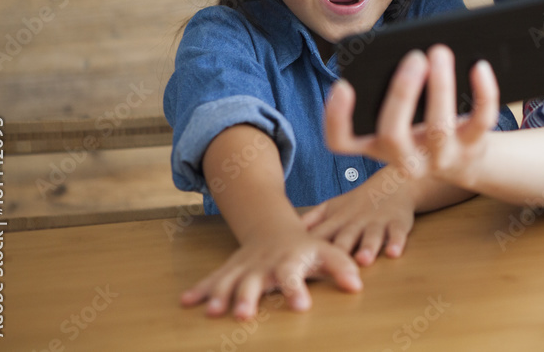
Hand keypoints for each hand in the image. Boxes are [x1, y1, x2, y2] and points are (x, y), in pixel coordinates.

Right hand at [179, 215, 361, 319]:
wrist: (274, 228)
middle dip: (248, 297)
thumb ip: (342, 267)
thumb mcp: (327, 251)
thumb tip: (357, 286)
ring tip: (213, 312)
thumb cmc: (306, 246)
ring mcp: (245, 267)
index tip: (300, 306)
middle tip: (245, 315)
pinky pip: (213, 279)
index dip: (297, 290)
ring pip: (230, 281)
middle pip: (255, 281)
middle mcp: (264, 264)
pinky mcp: (230, 270)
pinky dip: (200, 290)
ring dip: (220, 295)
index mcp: (290, 260)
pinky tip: (186, 302)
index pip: (294, 276)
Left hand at [298, 169, 417, 265]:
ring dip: (368, 248)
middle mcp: (356, 222)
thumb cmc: (358, 203)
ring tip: (363, 260)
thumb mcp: (332, 208)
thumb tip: (282, 232)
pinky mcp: (397, 223)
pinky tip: (393, 252)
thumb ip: (312, 221)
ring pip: (372, 236)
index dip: (310, 248)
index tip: (299, 263)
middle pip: (346, 237)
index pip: (322, 236)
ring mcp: (377, 222)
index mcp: (338, 221)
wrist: (392, 184)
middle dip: (340, 250)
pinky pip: (398, 233)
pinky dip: (396, 242)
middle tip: (333, 264)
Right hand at [326, 45, 499, 189]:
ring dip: (440, 87)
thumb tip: (405, 52)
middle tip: (415, 57)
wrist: (463, 158)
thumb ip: (390, 87)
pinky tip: (480, 67)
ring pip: (438, 129)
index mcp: (375, 144)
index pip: (340, 142)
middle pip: (392, 134)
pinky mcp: (472, 148)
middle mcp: (403, 159)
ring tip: (441, 52)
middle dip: (402, 93)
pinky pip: (480, 121)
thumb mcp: (400, 114)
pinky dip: (483, 92)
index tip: (343, 85)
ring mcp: (439, 158)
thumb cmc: (422, 123)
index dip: (335, 117)